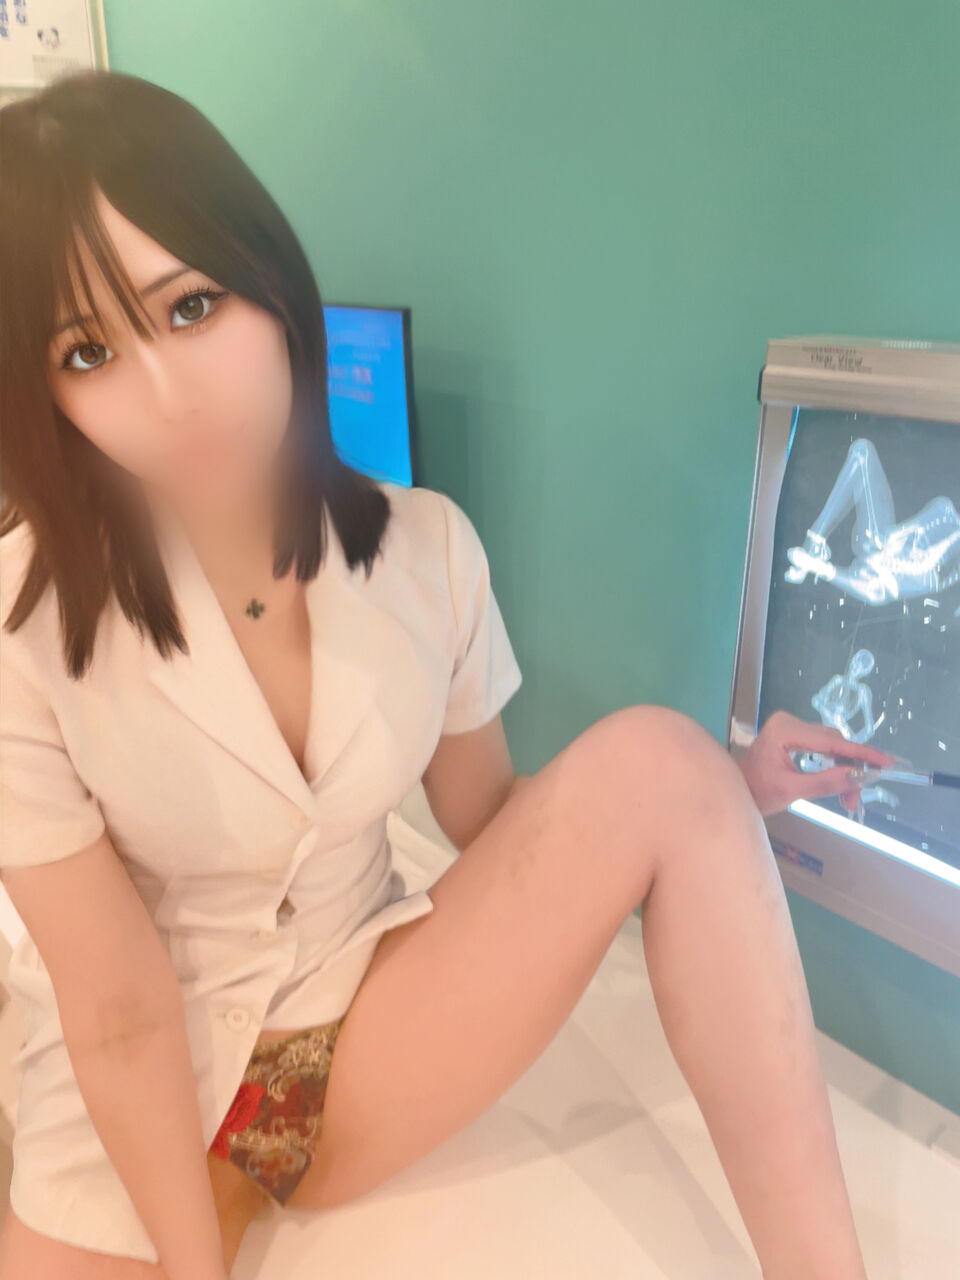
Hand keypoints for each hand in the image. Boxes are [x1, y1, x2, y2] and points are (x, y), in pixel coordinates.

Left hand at [738, 711, 893, 816]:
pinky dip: (834, 767)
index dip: (861, 753)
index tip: (886, 762)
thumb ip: (826, 782)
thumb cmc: (756, 792)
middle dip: (851, 770)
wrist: (736, 791)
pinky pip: (824, 749)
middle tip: (856, 798)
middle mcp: (789, 722)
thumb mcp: (791, 791)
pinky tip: (842, 783)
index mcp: (784, 730)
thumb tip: (860, 777)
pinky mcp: (795, 735)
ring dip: (844, 771)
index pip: (831, 741)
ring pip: (832, 747)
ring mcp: (792, 727)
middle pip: (834, 744)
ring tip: (848, 799)